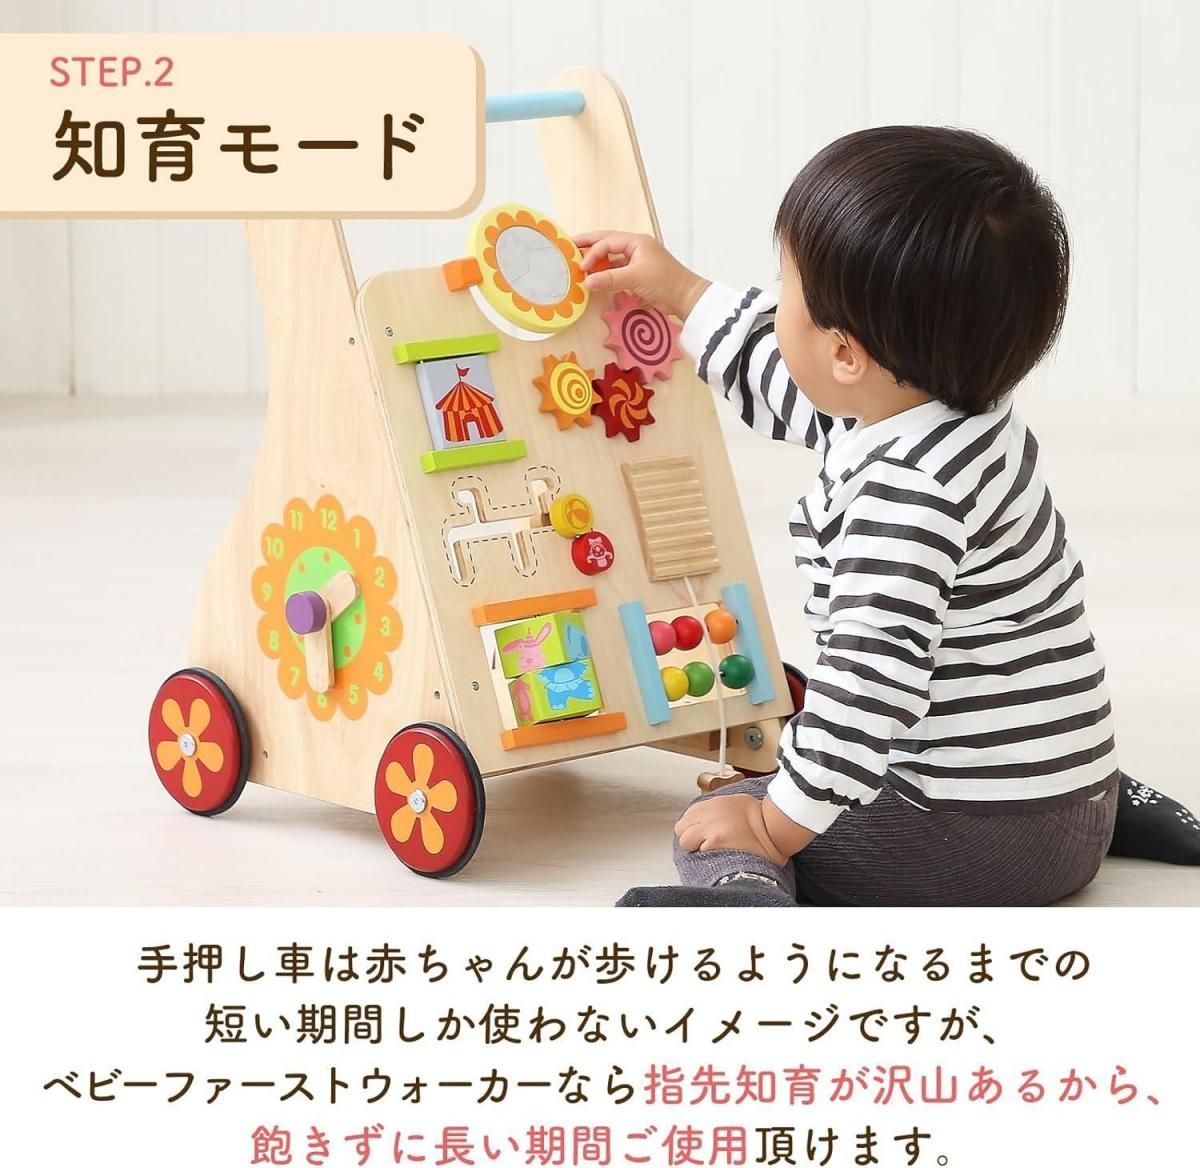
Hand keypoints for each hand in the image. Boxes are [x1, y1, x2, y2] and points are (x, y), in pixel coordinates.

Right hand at [575, 230, 709, 319]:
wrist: (686, 297)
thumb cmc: (665, 282)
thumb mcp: (635, 278)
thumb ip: (610, 279)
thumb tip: (587, 282)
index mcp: (636, 241)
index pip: (607, 242)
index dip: (592, 253)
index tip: (582, 267)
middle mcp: (636, 247)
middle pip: (607, 242)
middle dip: (589, 245)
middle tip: (569, 245)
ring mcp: (637, 261)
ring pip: (611, 257)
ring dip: (597, 262)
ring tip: (579, 265)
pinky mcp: (638, 274)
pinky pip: (617, 270)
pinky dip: (606, 274)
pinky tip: (596, 279)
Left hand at [675, 794, 788, 867]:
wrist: (775, 829)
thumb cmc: (761, 817)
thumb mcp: (735, 802)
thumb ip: (715, 809)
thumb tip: (704, 819)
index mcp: (712, 803)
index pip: (687, 816)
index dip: (693, 828)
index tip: (700, 834)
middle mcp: (708, 813)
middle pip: (681, 829)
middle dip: (690, 838)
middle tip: (705, 844)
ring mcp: (710, 827)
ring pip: (685, 842)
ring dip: (696, 849)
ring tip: (713, 852)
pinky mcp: (715, 842)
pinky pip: (698, 853)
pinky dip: (706, 858)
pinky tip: (720, 856)